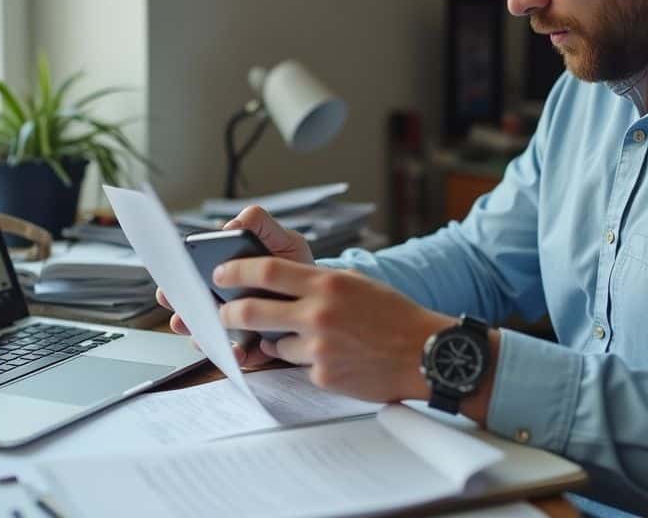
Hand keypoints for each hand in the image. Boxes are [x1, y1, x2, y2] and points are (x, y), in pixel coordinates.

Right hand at [155, 205, 313, 366]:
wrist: (323, 292)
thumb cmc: (294, 262)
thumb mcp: (280, 237)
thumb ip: (258, 224)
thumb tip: (231, 227)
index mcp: (225, 273)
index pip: (191, 277)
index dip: (178, 281)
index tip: (173, 286)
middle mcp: (225, 300)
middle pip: (194, 310)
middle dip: (183, 314)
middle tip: (179, 317)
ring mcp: (238, 325)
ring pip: (212, 335)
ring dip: (203, 339)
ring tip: (204, 338)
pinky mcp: (255, 345)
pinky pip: (241, 354)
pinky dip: (237, 355)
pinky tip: (239, 352)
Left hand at [214, 256, 454, 402]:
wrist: (426, 354)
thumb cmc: (395, 316)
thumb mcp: (357, 284)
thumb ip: (319, 284)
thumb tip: (283, 284)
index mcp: (327, 284)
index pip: (268, 271)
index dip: (237, 271)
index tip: (221, 274)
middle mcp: (318, 313)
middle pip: (253, 309)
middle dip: (230, 312)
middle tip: (223, 312)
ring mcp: (319, 347)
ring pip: (276, 344)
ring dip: (280, 342)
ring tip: (309, 339)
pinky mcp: (323, 375)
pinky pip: (301, 366)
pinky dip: (309, 362)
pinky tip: (335, 357)